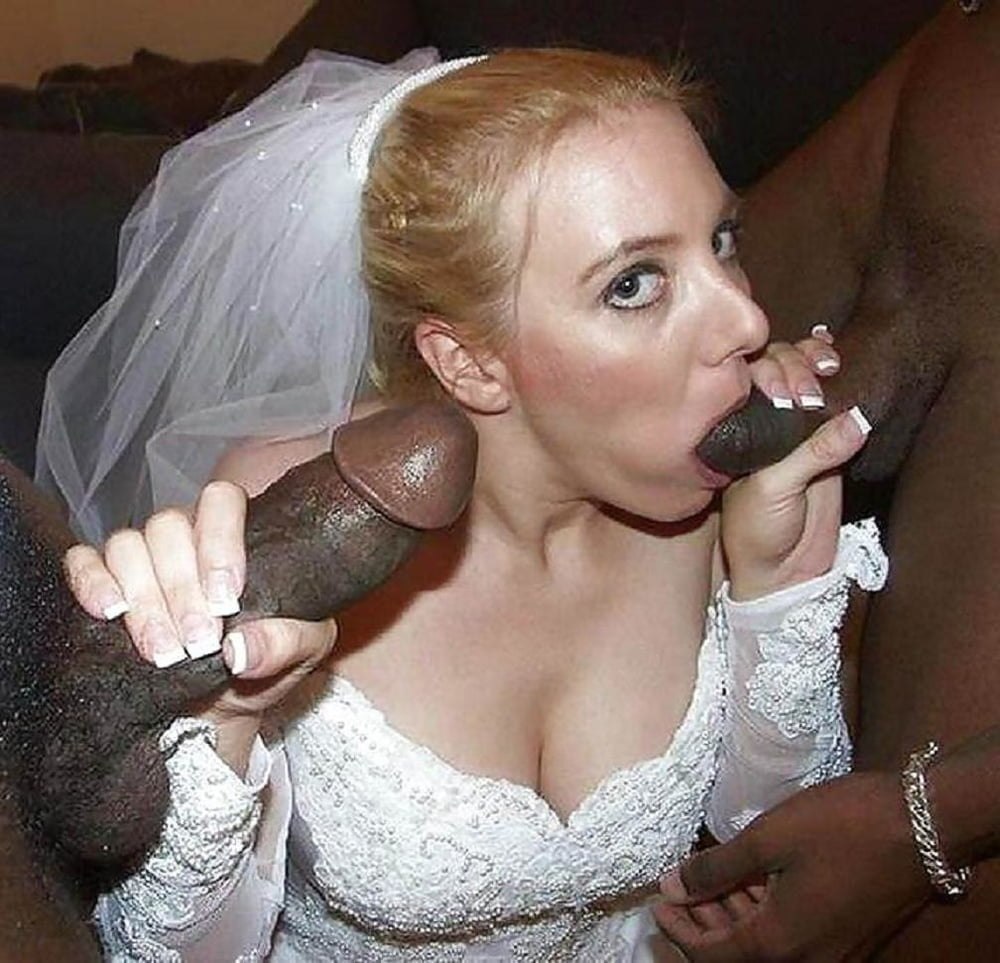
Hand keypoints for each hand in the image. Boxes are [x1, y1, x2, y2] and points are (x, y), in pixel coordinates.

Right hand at [64, 480, 336, 722]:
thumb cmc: (268, 660)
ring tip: (165, 652)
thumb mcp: (302, 653)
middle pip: (169, 528)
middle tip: (199, 643)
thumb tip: (241, 650)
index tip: (227, 600)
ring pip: (127, 546)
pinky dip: (92, 583)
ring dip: (145, 602)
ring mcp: (144, 555)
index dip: (220, 544)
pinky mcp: (104, 582)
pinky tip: (111, 613)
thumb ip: (286, 644)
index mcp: (239, 533)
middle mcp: (187, 534)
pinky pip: (84, 562)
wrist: (224, 703)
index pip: (222, 501)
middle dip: (182, 590)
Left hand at [653, 772, 930, 961]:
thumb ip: (716, 867)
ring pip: (767, 947)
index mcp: (781, 945)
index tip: (657, 899)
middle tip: (680, 886)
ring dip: (734, 916)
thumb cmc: (842, 827)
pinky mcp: (849, 937)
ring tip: (711, 876)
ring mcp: (832, 954)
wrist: (923, 826)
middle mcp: (808, 962)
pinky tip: (752, 878)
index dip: (677, 927)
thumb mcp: (767, 839)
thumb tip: (674, 883)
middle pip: (739, 956)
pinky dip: (765, 914)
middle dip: (703, 922)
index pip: (711, 955)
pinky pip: (793, 938)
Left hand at [725, 330, 867, 598]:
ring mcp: (796, 428)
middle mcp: (763, 420)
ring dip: (816, 360)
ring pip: (806, 377)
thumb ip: (810, 454)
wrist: (782, 570)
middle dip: (795, 366)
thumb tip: (857, 419)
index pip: (748, 379)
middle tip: (806, 394)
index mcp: (736, 429)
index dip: (767, 373)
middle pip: (779, 368)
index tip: (781, 393)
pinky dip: (839, 378)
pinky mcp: (829, 441)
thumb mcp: (773, 489)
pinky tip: (840, 360)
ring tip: (828, 365)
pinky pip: (835, 402)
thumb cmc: (757, 530)